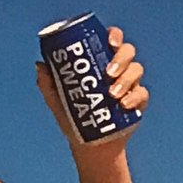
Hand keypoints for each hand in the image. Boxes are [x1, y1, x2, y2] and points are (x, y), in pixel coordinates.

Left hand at [35, 24, 147, 154]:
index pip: (112, 39)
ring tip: (112, 95)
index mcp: (101, 60)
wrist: (89, 146)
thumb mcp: (57, 101)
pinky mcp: (138, 102)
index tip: (110, 43)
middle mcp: (118, 68)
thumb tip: (40, 65)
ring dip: (126, 80)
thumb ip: (48, 84)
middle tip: (108, 74)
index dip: (114, 35)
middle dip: (121, 59)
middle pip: (127, 51)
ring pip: (136, 70)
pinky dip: (135, 98)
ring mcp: (130, 84)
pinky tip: (124, 105)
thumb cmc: (74, 118)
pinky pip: (142, 94)